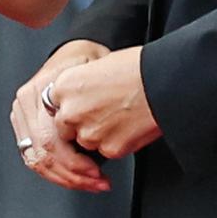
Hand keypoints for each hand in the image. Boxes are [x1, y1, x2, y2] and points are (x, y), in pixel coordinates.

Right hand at [12, 40, 112, 191]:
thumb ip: (90, 101)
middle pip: (42, 155)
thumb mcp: (94, 73)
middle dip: (73, 176)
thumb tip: (95, 134)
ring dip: (65, 179)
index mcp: (36, 93)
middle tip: (98, 182)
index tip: (98, 172)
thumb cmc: (87, 61)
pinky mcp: (23, 126)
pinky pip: (35, 158)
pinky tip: (76, 177)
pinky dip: (56, 173)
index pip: (50, 141)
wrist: (77, 50)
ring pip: (36, 162)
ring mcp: (20, 116)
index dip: (75, 164)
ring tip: (90, 183)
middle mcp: (24, 105)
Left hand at [50, 46, 161, 161]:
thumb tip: (78, 95)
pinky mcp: (109, 148)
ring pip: (86, 143)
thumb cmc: (137, 68)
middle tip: (102, 114)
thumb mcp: (96, 65)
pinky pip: (107, 151)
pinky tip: (129, 126)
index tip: (80, 107)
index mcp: (64, 86)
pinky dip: (116, 143)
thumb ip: (79, 85)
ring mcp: (88, 133)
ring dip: (98, 135)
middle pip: (65, 129)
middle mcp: (71, 111)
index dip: (70, 108)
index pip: (54, 107)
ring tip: (119, 117)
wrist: (162, 82)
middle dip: (81, 126)